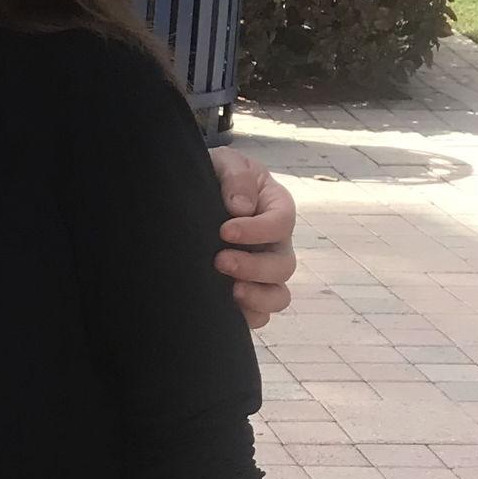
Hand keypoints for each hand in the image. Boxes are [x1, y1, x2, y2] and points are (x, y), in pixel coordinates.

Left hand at [207, 146, 296, 330]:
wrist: (193, 195)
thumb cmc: (215, 175)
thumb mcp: (226, 162)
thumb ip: (236, 176)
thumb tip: (240, 207)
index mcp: (276, 208)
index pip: (281, 223)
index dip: (257, 230)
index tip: (224, 230)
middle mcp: (276, 243)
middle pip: (283, 265)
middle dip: (253, 267)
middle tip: (219, 260)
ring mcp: (264, 270)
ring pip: (279, 296)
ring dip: (258, 298)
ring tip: (229, 292)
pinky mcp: (248, 289)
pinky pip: (260, 314)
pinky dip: (249, 316)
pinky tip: (225, 309)